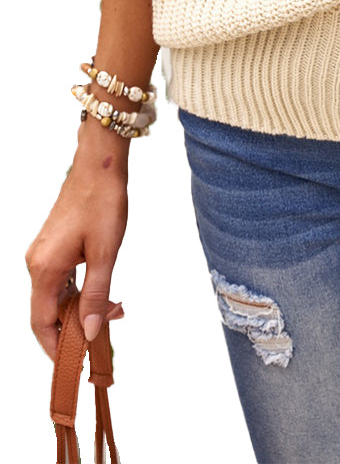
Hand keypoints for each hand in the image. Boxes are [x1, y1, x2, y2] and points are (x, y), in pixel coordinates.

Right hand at [26, 126, 128, 360]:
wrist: (99, 164)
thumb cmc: (103, 202)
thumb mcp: (105, 252)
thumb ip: (96, 294)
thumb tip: (88, 332)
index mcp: (43, 269)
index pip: (41, 323)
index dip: (55, 348)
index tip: (74, 364)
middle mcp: (36, 264)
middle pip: (48, 312)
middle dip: (75, 328)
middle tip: (107, 331)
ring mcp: (42, 254)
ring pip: (56, 296)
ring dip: (81, 309)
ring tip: (114, 310)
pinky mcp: (52, 246)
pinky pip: (60, 281)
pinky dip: (79, 292)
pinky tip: (103, 293)